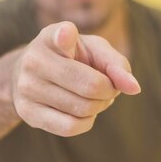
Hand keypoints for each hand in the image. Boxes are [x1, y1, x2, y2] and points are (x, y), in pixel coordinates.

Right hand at [11, 21, 140, 136]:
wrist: (29, 74)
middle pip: (91, 86)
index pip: (59, 36)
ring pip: (82, 109)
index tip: (67, 34)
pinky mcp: (27, 112)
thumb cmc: (71, 58)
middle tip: (107, 87)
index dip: (65, 36)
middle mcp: (34, 60)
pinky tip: (82, 112)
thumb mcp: (94, 50)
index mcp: (51, 36)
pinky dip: (86, 122)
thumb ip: (116, 64)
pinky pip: (70, 127)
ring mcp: (26, 87)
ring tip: (93, 97)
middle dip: (109, 91)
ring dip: (98, 107)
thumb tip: (133, 88)